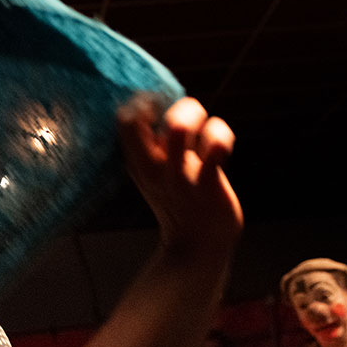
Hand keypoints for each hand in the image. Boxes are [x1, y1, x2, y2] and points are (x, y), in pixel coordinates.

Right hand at [116, 95, 241, 257]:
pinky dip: (220, 139)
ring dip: (193, 115)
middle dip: (162, 104)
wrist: (200, 245)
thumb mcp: (159, 171)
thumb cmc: (183, 199)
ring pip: (178, 128)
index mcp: (138, 161)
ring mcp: (179, 175)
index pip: (123, 119)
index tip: (168, 111)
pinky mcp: (207, 185)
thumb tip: (164, 103)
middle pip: (135, 117)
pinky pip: (214, 151)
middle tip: (187, 121)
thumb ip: (158, 141)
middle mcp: (153, 166)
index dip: (144, 101)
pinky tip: (222, 148)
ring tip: (206, 133)